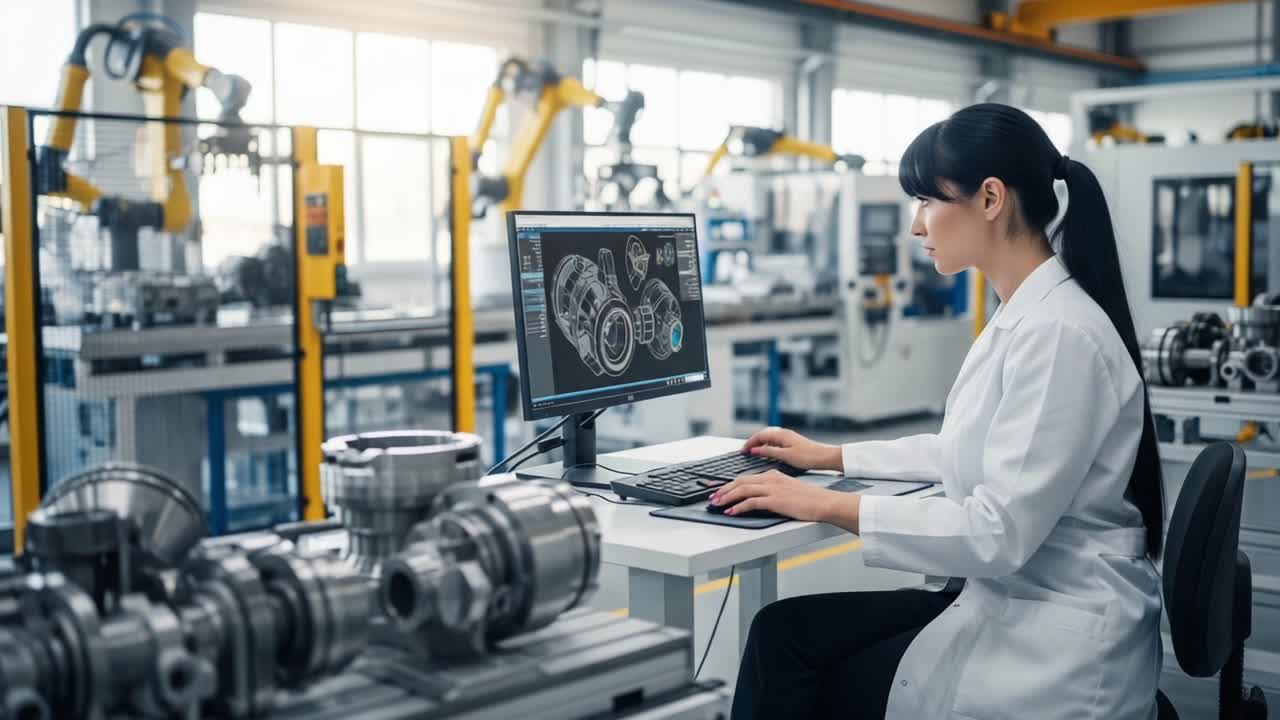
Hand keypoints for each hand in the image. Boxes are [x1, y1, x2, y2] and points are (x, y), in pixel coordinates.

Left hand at [710, 470, 850, 522]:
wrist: (824, 502)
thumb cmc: (809, 500)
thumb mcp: (788, 490)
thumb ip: (774, 491)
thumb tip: (760, 500)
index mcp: (773, 475)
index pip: (746, 477)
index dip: (731, 484)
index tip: (721, 490)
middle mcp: (770, 479)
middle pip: (740, 481)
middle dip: (724, 490)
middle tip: (713, 497)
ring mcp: (772, 489)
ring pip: (742, 490)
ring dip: (727, 497)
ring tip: (717, 504)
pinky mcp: (775, 500)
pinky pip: (751, 502)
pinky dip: (739, 507)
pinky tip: (732, 512)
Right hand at [742, 427, 841, 471]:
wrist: (825, 458)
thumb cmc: (808, 457)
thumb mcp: (785, 456)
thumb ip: (769, 452)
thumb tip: (755, 450)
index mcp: (781, 435)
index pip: (759, 436)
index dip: (749, 443)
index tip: (743, 451)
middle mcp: (784, 434)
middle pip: (763, 436)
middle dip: (753, 443)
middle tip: (746, 452)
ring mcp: (788, 438)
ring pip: (769, 439)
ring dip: (760, 445)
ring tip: (754, 454)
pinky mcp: (792, 443)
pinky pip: (775, 443)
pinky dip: (768, 447)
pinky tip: (768, 454)